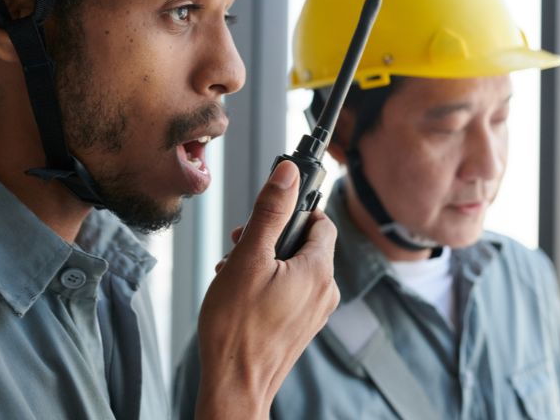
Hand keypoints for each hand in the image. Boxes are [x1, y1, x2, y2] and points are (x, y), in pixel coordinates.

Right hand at [195, 161, 339, 419]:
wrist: (234, 386)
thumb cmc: (236, 328)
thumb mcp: (248, 258)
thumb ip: (270, 212)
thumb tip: (288, 173)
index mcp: (318, 271)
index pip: (320, 220)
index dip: (293, 210)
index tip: (269, 209)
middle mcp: (325, 291)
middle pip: (306, 243)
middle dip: (272, 237)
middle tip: (241, 244)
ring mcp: (315, 311)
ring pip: (295, 266)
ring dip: (266, 259)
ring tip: (235, 271)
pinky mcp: (302, 325)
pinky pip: (292, 289)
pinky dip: (270, 281)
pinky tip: (242, 291)